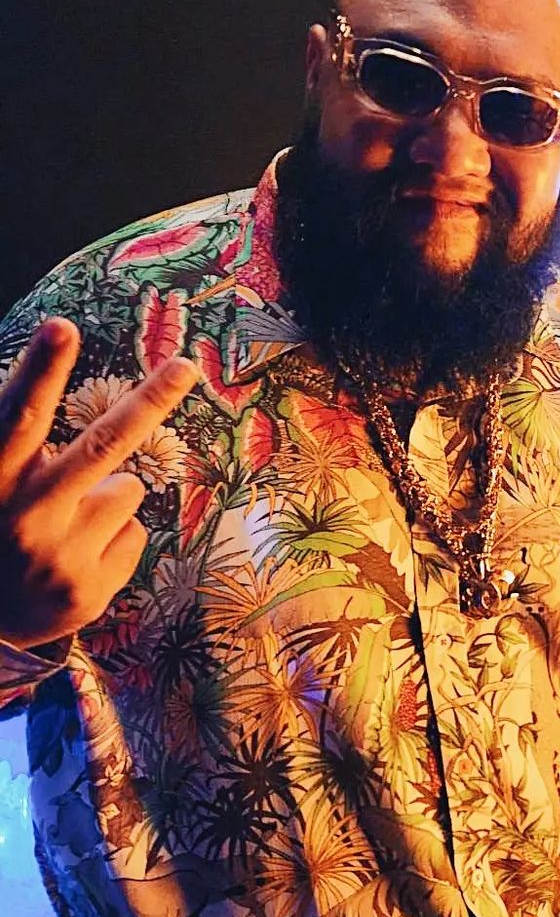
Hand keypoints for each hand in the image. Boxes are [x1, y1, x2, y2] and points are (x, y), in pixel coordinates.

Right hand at [0, 318, 198, 649]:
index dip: (40, 370)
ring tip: (63, 523)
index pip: (18, 415)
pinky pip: (132, 534)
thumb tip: (43, 367)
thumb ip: (15, 441)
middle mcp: (24, 515)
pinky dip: (112, 539)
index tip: (63, 326)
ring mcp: (59, 556)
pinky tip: (75, 559)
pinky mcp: (88, 590)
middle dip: (148, 400)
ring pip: (125, 489)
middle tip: (185, 365)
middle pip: (101, 446)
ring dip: (107, 494)